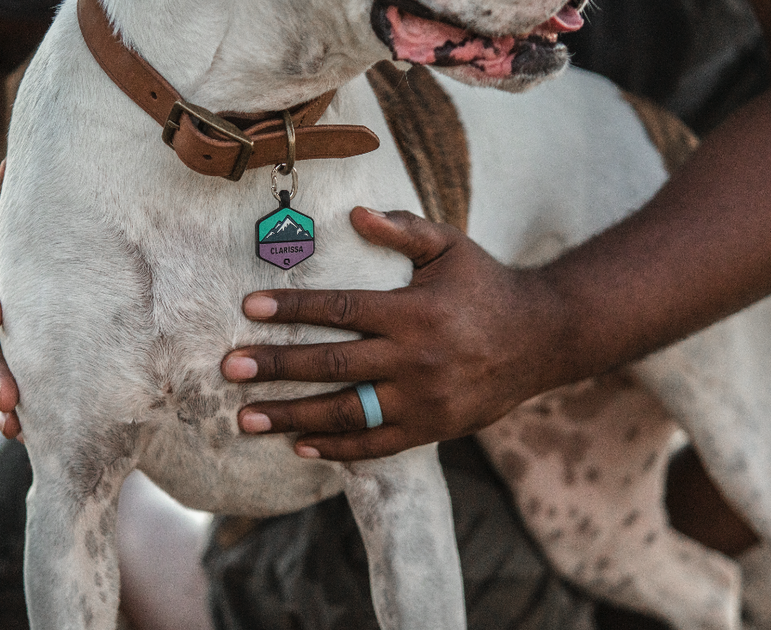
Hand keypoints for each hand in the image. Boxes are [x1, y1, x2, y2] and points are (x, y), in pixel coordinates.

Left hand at [221, 207, 571, 460]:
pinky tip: (298, 445)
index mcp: (415, 312)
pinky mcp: (431, 429)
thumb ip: (403, 229)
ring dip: (291, 417)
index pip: (341, 310)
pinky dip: (335, 449)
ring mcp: (423, 400)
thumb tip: (354, 213)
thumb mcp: (450, 246)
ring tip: (245, 418)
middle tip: (229, 368)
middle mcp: (416, 359)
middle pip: (333, 365)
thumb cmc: (485, 286)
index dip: (292, 310)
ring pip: (346, 413)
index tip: (248, 309)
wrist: (541, 339)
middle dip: (276, 367)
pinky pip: (376, 445)